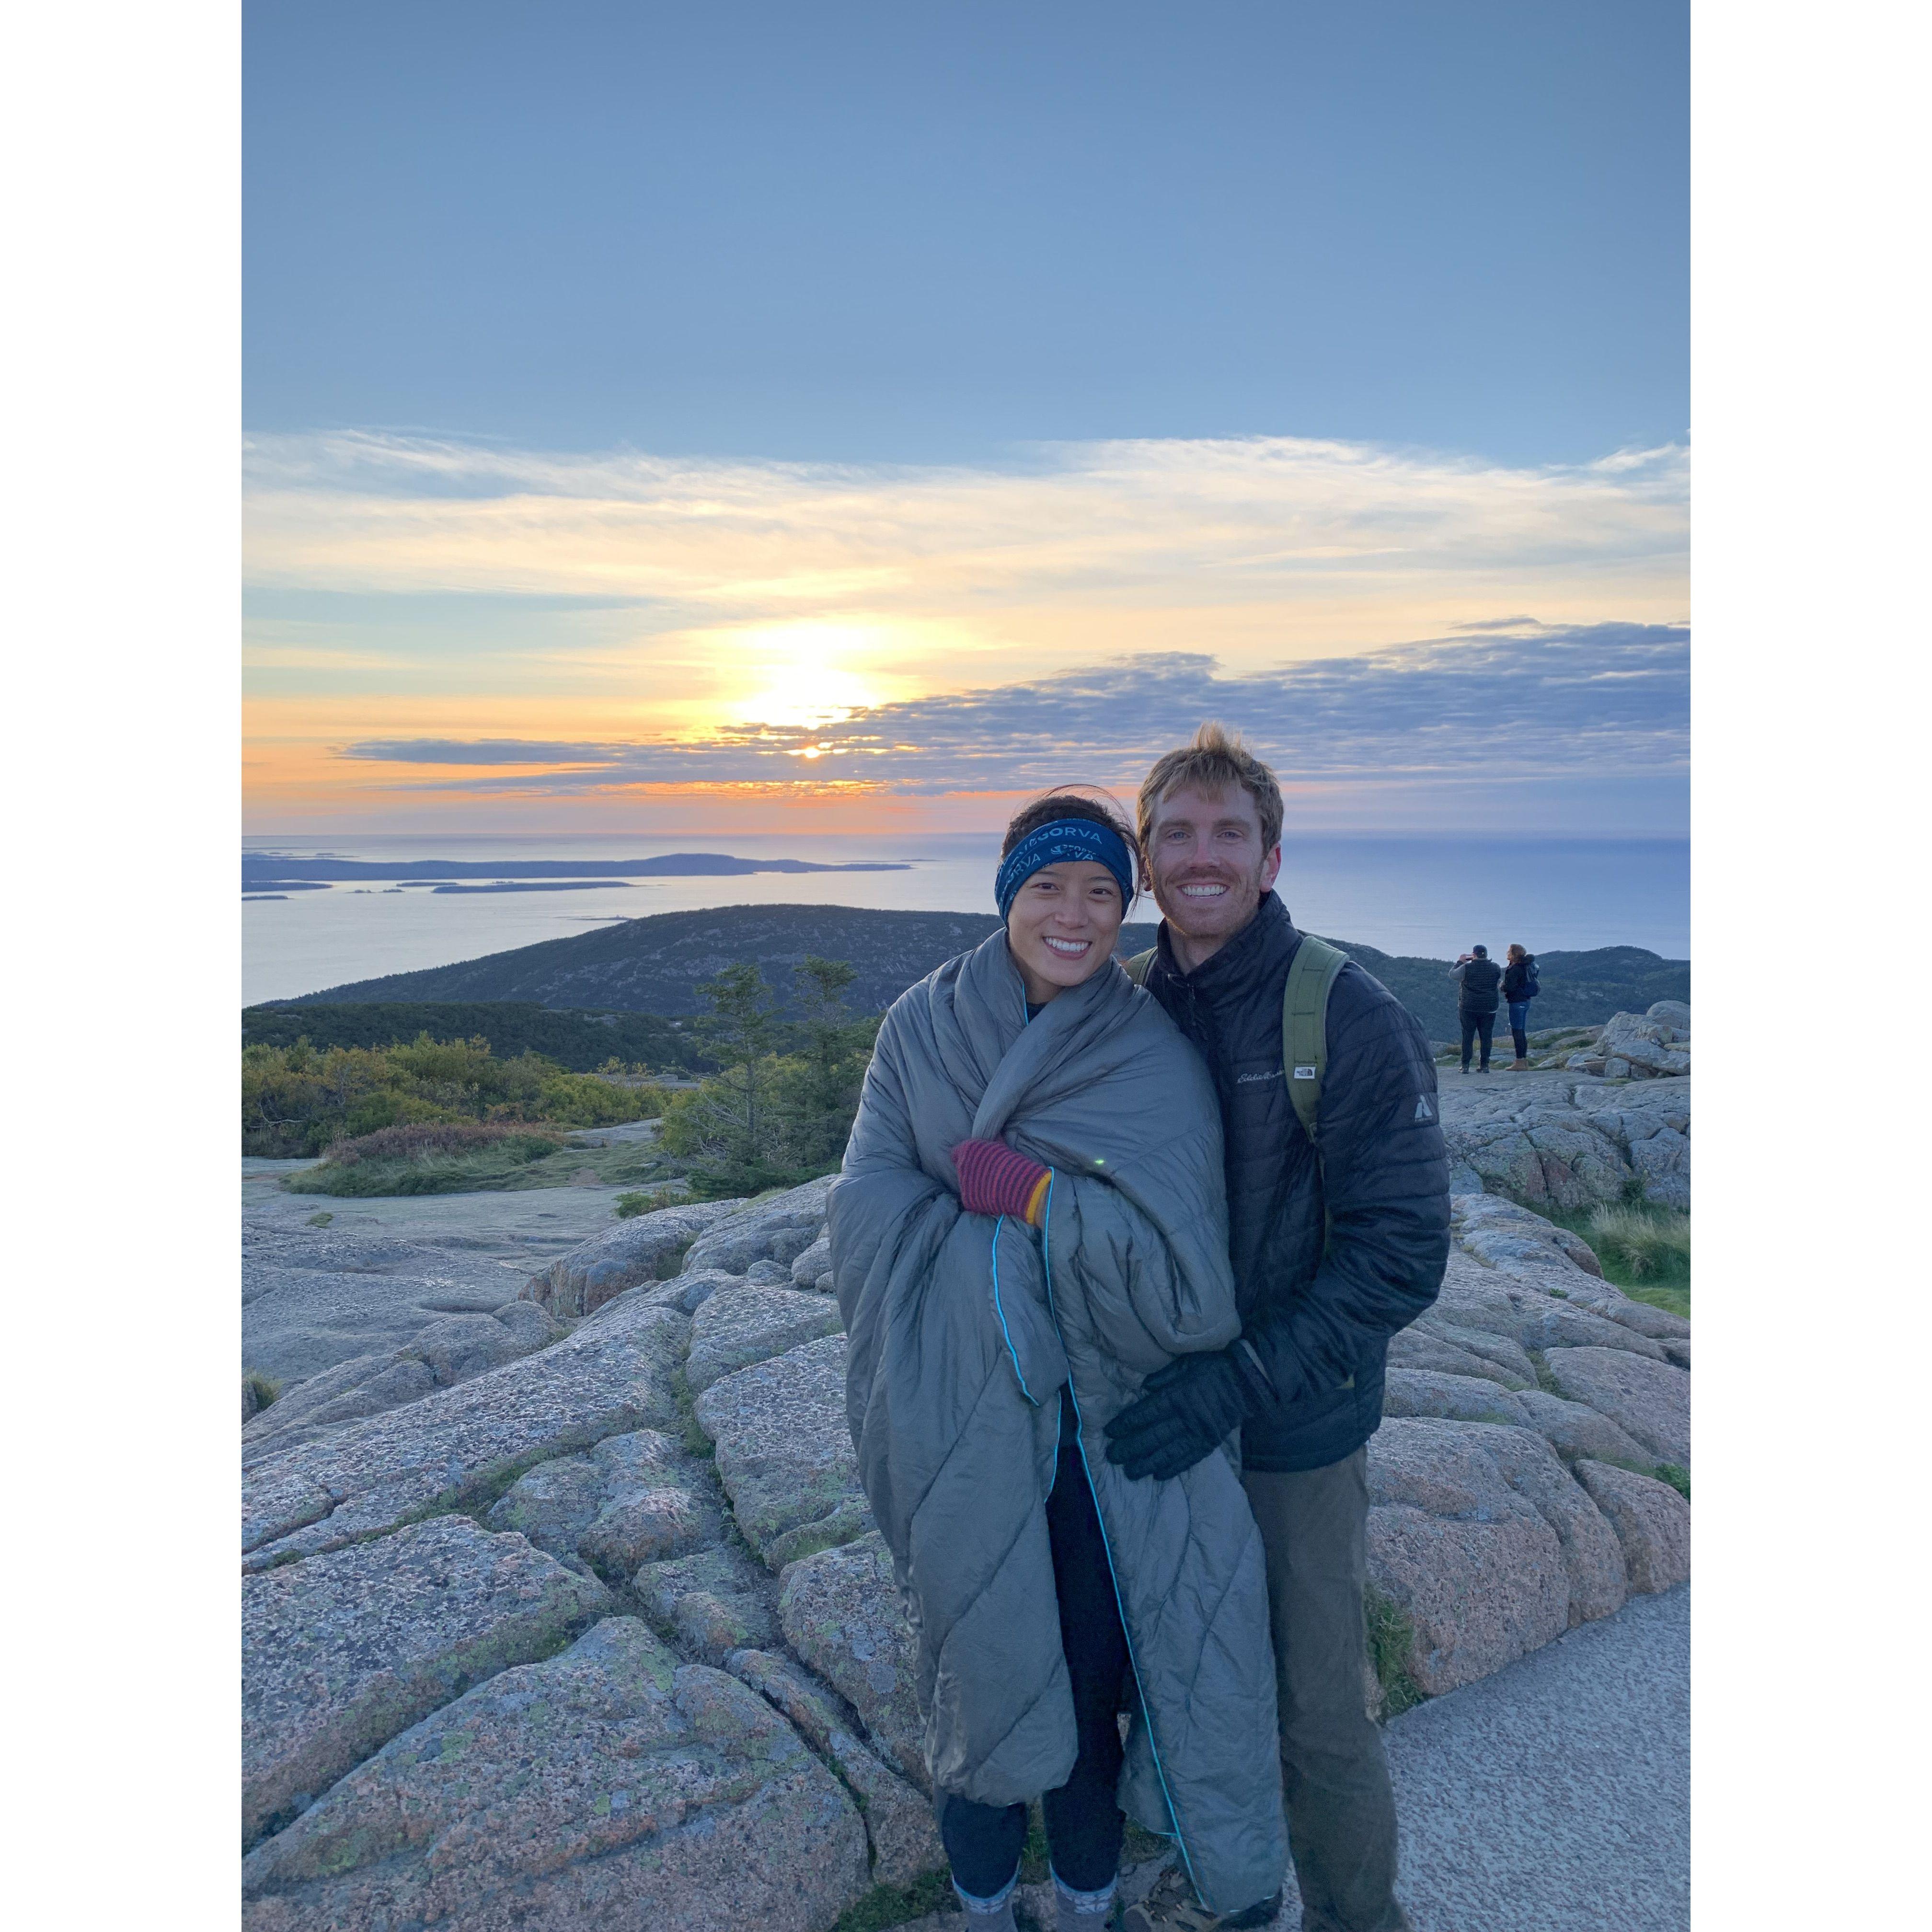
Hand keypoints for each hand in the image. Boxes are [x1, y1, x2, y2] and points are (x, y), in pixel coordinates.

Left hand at [952, 1138, 1050, 1223]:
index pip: (956, 1152)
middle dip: (971, 1171)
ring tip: (991, 1187)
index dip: (965, 1156)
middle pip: (962, 1169)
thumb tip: (995, 1134)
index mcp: (968, 1150)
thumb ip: (993, 1142)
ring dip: (975, 1185)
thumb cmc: (1013, 1163)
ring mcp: (963, 1184)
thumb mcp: (1003, 1147)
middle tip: (987, 1175)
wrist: (1019, 1186)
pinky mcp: (968, 1200)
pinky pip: (971, 1198)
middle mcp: (962, 1165)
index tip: (974, 1160)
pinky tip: (991, 1197)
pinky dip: (979, 1198)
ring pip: (965, 1184)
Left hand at [1103, 1347, 1249, 1480]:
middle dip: (1130, 1448)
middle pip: (1153, 1437)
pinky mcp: (1210, 1443)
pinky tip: (1158, 1476)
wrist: (1247, 1381)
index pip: (1145, 1413)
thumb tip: (1143, 1388)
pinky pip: (1189, 1459)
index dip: (1126, 1424)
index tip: (1110, 1431)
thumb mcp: (1186, 1363)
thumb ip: (1164, 1377)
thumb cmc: (1213, 1368)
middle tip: (1112, 1456)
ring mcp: (1198, 1433)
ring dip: (1147, 1464)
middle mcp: (1186, 1418)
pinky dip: (1173, 1469)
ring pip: (1168, 1453)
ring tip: (1130, 1472)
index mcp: (1177, 1396)